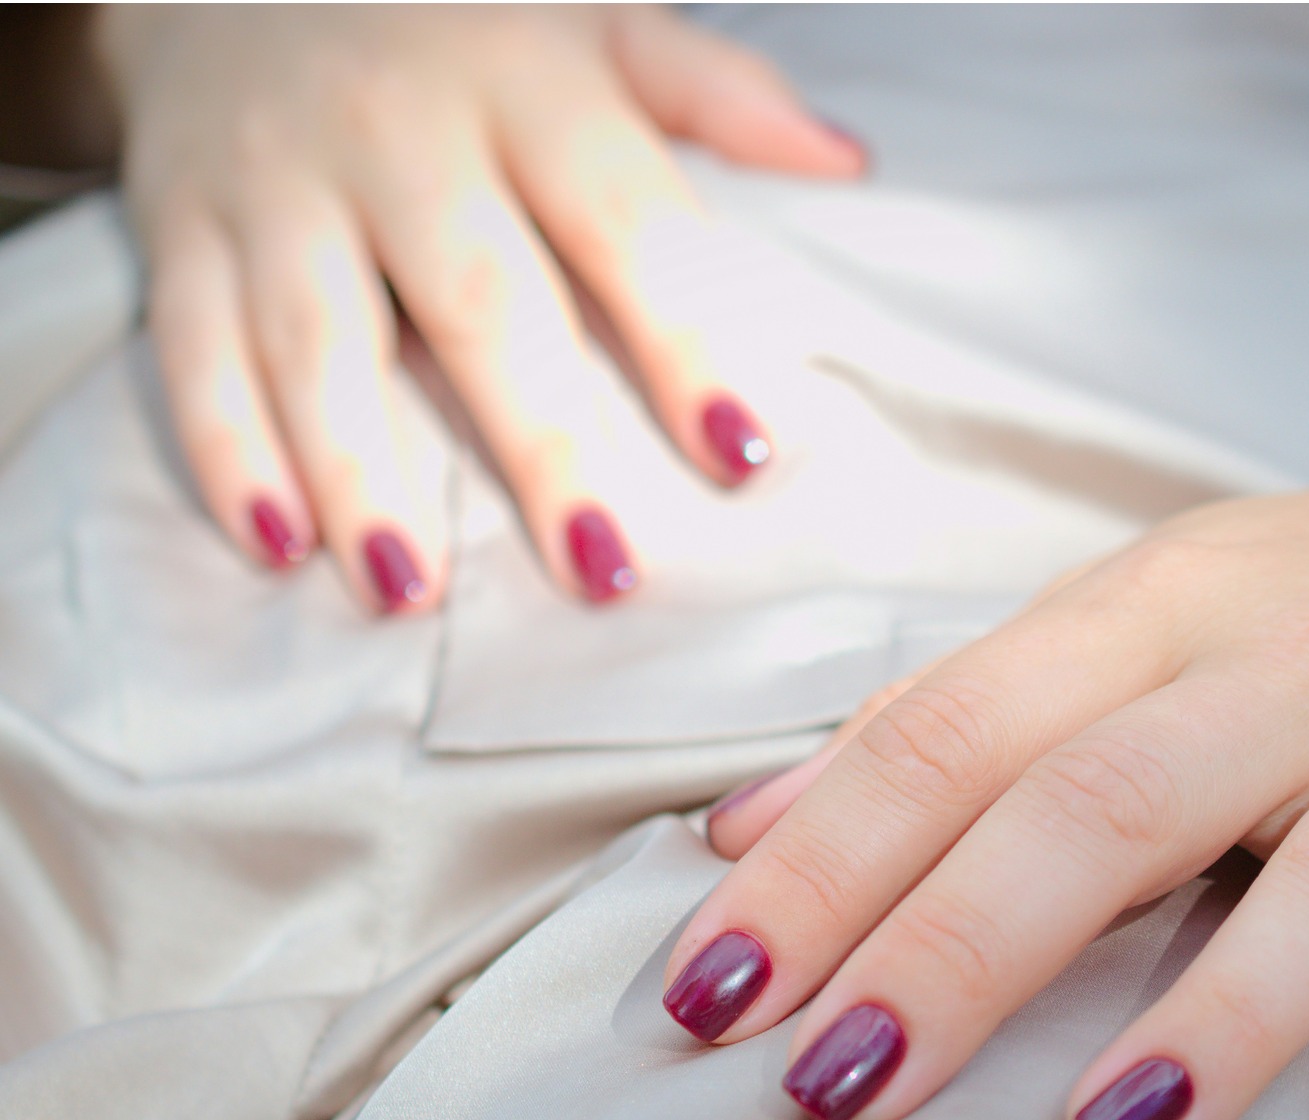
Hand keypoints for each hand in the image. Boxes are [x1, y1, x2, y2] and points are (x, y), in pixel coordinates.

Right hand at [96, 5, 862, 611]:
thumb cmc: (465, 27)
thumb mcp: (597, 25)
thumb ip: (713, 90)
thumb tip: (847, 159)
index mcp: (528, 83)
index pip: (625, 219)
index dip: (684, 338)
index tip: (745, 453)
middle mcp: (400, 129)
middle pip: (480, 301)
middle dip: (541, 442)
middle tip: (604, 570)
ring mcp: (280, 179)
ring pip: (320, 338)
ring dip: (361, 470)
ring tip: (413, 592)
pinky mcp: (180, 221)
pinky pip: (191, 344)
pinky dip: (225, 448)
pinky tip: (276, 545)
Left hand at [666, 422, 1308, 1119]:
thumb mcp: (1132, 614)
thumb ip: (949, 714)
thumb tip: (742, 832)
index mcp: (1156, 611)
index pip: (956, 732)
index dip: (824, 863)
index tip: (712, 997)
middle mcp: (1292, 669)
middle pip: (1108, 800)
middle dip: (959, 947)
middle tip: (834, 1090)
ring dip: (1222, 1011)